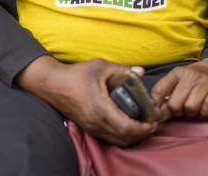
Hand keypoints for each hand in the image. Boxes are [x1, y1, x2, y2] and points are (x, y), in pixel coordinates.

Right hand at [17, 56, 157, 145]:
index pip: (127, 127)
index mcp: (101, 108)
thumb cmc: (76, 75)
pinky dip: (121, 135)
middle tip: (153, 123)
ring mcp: (91, 127)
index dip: (144, 127)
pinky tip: (128, 124)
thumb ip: (122, 69)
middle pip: (125, 138)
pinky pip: (109, 138)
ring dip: (132, 135)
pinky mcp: (88, 128)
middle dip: (142, 132)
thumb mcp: (101, 66)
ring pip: (117, 140)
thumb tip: (140, 72)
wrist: (52, 84)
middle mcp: (96, 123)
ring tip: (143, 123)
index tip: (154, 121)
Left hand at [151, 58, 207, 120]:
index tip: (156, 116)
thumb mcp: (179, 80)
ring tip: (193, 107)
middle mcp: (190, 76)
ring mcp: (205, 83)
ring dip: (190, 113)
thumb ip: (166, 94)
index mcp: (177, 73)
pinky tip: (203, 108)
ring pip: (190, 108)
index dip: (155, 107)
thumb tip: (155, 115)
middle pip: (174, 104)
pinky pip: (206, 109)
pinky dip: (203, 112)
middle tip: (181, 109)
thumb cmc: (195, 80)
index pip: (159, 90)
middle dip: (176, 112)